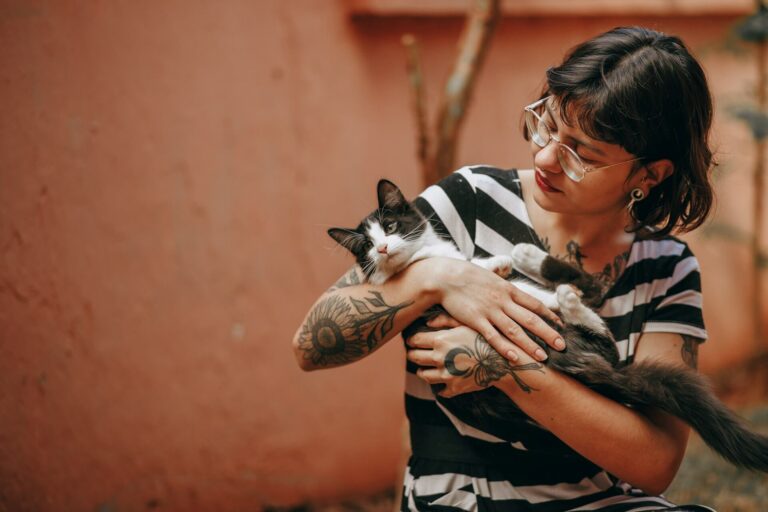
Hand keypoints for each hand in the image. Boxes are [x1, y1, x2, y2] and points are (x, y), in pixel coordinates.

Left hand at [406, 322, 546, 397]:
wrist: (506, 362)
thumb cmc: (487, 337)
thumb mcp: (466, 323)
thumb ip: (445, 320)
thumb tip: (427, 321)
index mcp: (440, 340)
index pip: (414, 341)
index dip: (411, 340)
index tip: (411, 339)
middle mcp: (440, 358)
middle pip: (414, 357)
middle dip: (413, 354)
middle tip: (414, 351)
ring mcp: (446, 376)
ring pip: (423, 375)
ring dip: (423, 370)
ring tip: (426, 365)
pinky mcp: (455, 389)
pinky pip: (440, 391)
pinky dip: (440, 386)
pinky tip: (444, 378)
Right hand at [428, 258, 564, 362]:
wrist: (446, 276)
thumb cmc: (468, 277)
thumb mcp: (492, 278)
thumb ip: (505, 289)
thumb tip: (516, 295)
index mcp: (508, 289)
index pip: (535, 304)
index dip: (550, 316)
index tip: (561, 326)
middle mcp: (503, 301)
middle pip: (530, 319)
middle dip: (548, 334)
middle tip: (562, 346)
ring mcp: (490, 311)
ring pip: (515, 331)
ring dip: (530, 345)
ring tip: (543, 357)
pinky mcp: (476, 320)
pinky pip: (492, 336)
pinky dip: (504, 347)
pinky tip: (514, 357)